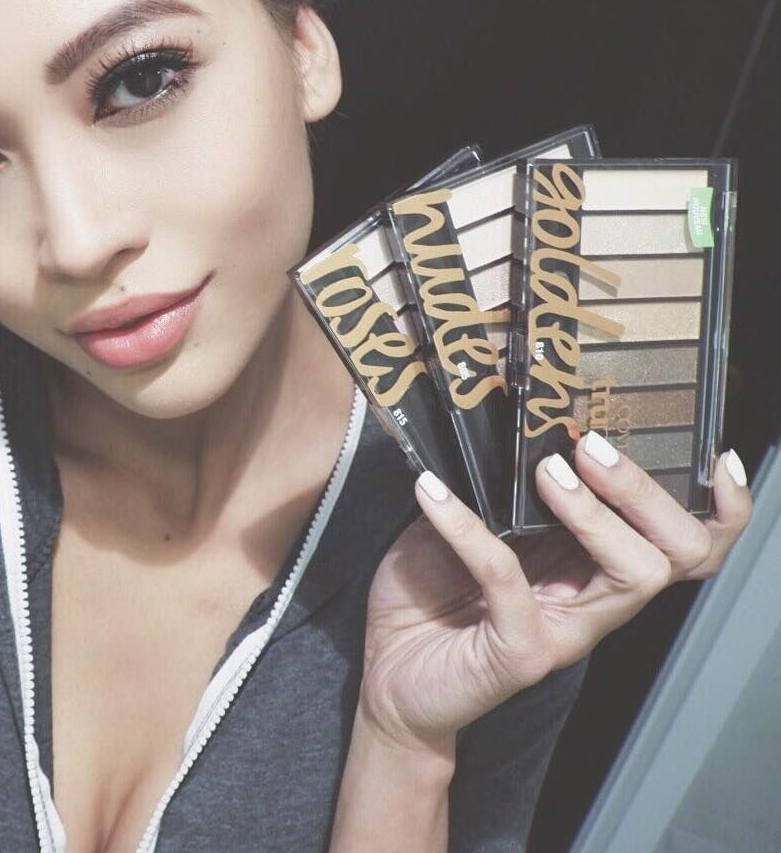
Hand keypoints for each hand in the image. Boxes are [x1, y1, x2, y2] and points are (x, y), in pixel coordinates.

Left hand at [358, 435, 752, 755]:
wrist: (386, 675)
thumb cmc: (429, 597)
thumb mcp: (462, 526)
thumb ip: (492, 491)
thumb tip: (498, 429)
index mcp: (588, 565)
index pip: (677, 540)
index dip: (717, 507)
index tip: (716, 456)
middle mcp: (591, 600)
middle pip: (676, 554)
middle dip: (645, 493)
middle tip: (590, 449)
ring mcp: (562, 631)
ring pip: (632, 574)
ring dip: (596, 514)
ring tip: (548, 471)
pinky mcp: (518, 652)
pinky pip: (509, 580)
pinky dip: (469, 529)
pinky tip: (433, 495)